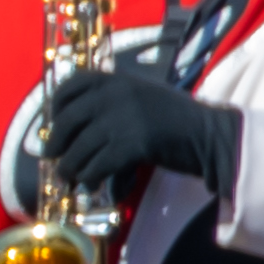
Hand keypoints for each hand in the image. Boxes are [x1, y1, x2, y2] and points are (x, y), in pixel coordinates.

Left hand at [25, 53, 234, 202]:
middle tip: (52, 157)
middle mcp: (114, 95)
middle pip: (67, 121)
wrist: (212, 135)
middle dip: (56, 143)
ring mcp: (122, 119)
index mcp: (116, 80)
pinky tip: (92, 184)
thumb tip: (72, 124)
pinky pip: (96, 166)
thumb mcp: (142, 96)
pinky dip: (90, 178)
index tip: (51, 123)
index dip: (55, 106)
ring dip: (70, 167)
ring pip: (78, 149)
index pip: (71, 85)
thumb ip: (111, 101)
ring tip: (71, 178)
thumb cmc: (178, 119)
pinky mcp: (131, 145)